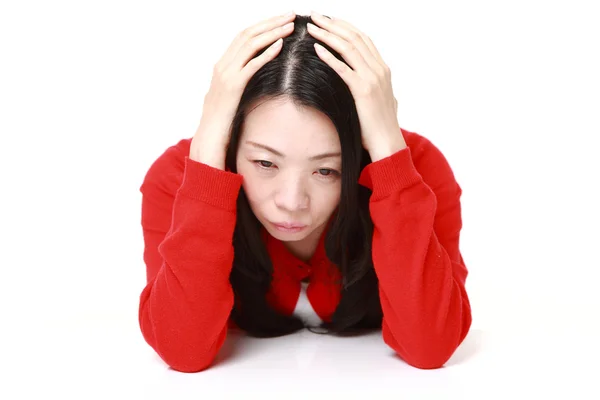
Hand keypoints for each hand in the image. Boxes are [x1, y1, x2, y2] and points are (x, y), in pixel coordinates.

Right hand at [190, 11, 295, 166]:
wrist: (209, 136)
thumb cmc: (221, 120)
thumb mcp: (230, 96)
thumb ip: (239, 82)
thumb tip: (252, 77)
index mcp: (222, 65)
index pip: (243, 36)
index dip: (263, 25)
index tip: (280, 19)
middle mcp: (222, 65)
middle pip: (248, 35)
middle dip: (270, 23)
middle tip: (290, 15)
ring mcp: (226, 74)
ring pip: (250, 45)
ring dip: (272, 33)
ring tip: (290, 26)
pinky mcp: (233, 86)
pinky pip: (252, 64)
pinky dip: (266, 53)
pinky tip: (280, 46)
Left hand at [306, 11, 405, 160]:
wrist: (388, 143)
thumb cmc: (380, 126)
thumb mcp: (381, 100)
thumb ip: (374, 88)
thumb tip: (368, 85)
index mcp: (382, 69)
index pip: (362, 39)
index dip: (344, 27)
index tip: (328, 20)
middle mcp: (379, 69)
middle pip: (354, 38)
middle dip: (333, 24)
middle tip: (315, 16)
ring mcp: (372, 79)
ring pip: (348, 48)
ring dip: (328, 34)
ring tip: (311, 27)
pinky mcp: (363, 91)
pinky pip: (343, 68)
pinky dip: (329, 56)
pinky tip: (316, 48)